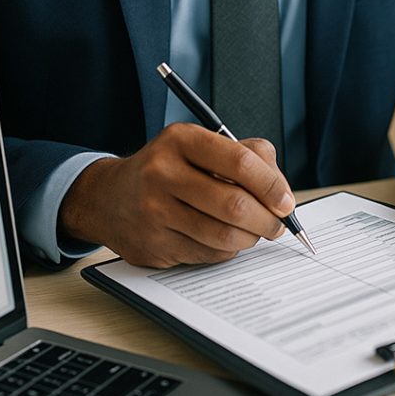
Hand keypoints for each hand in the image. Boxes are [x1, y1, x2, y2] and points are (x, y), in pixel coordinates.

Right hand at [58, 123, 294, 267]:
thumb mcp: (200, 144)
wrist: (109, 198)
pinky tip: (224, 239)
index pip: (239, 162)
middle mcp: (163, 174)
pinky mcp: (153, 246)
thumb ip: (246, 155)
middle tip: (277, 224)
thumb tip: (281, 190)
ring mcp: (154, 213)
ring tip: (254, 231)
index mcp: (180, 140)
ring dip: (250, 238)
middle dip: (267, 219)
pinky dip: (226, 251)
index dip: (271, 184)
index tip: (285, 201)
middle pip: (234, 204)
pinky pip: (207, 255)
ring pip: (223, 236)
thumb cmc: (168, 168)